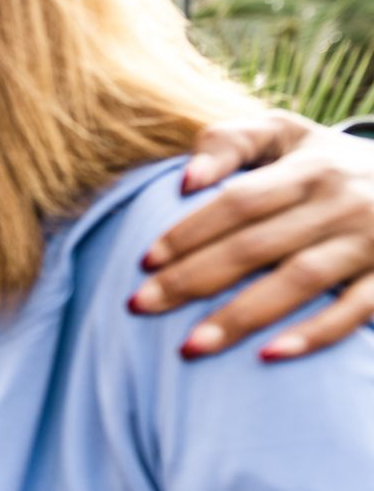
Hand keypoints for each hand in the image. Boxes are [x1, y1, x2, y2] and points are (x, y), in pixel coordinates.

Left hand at [134, 111, 373, 359]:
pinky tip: (268, 356)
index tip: (143, 262)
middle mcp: (342, 203)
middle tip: (139, 306)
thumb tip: (186, 181)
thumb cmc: (326, 162)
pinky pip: (355, 311)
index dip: (190, 231)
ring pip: (299, 281)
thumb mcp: (286, 134)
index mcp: (310, 167)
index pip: (240, 201)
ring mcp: (371, 242)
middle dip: (193, 279)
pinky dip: (314, 334)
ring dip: (241, 316)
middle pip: (257, 245)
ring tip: (189, 347)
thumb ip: (230, 141)